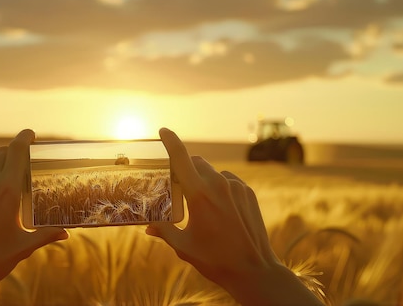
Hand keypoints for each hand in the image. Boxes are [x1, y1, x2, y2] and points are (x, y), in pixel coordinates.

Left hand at [0, 129, 67, 305]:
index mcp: (8, 191)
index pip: (17, 151)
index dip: (25, 138)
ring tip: (1, 163)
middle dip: (13, 150)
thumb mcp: (24, 246)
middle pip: (1, 153)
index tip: (31, 134)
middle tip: (23, 156)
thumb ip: (46, 234)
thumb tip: (65, 232)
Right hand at [147, 128, 322, 305]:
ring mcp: (237, 187)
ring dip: (203, 179)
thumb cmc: (215, 259)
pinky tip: (218, 208)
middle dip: (184, 167)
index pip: (182, 158)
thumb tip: (148, 227)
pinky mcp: (248, 193)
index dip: (171, 141)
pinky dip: (219, 187)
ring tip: (200, 203)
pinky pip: (228, 181)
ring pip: (213, 172)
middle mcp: (219, 185)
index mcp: (199, 195)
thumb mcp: (184, 246)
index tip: (163, 131)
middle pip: (196, 163)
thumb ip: (164, 231)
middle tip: (177, 184)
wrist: (254, 270)